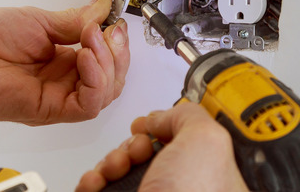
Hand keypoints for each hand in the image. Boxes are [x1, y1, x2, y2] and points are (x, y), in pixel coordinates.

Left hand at [0, 0, 128, 124]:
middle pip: (112, 80)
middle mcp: (64, 82)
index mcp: (63, 61)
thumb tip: (102, 7)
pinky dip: (95, 81)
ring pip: (105, 94)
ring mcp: (58, 97)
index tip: (114, 22)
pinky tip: (86, 58)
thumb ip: (75, 20)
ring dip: (108, 64)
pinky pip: (87, 105)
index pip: (106, 61)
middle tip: (108, 31)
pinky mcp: (49, 110)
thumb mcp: (40, 20)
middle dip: (118, 54)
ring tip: (92, 39)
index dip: (116, 44)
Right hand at [76, 103, 248, 191]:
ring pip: (120, 170)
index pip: (181, 142)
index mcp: (206, 172)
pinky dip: (93, 181)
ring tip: (115, 168)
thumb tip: (160, 118)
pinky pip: (99, 189)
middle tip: (137, 150)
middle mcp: (178, 188)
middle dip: (132, 144)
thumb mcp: (207, 140)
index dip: (163, 128)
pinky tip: (97, 182)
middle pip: (145, 151)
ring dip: (110, 160)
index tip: (153, 126)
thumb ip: (187, 116)